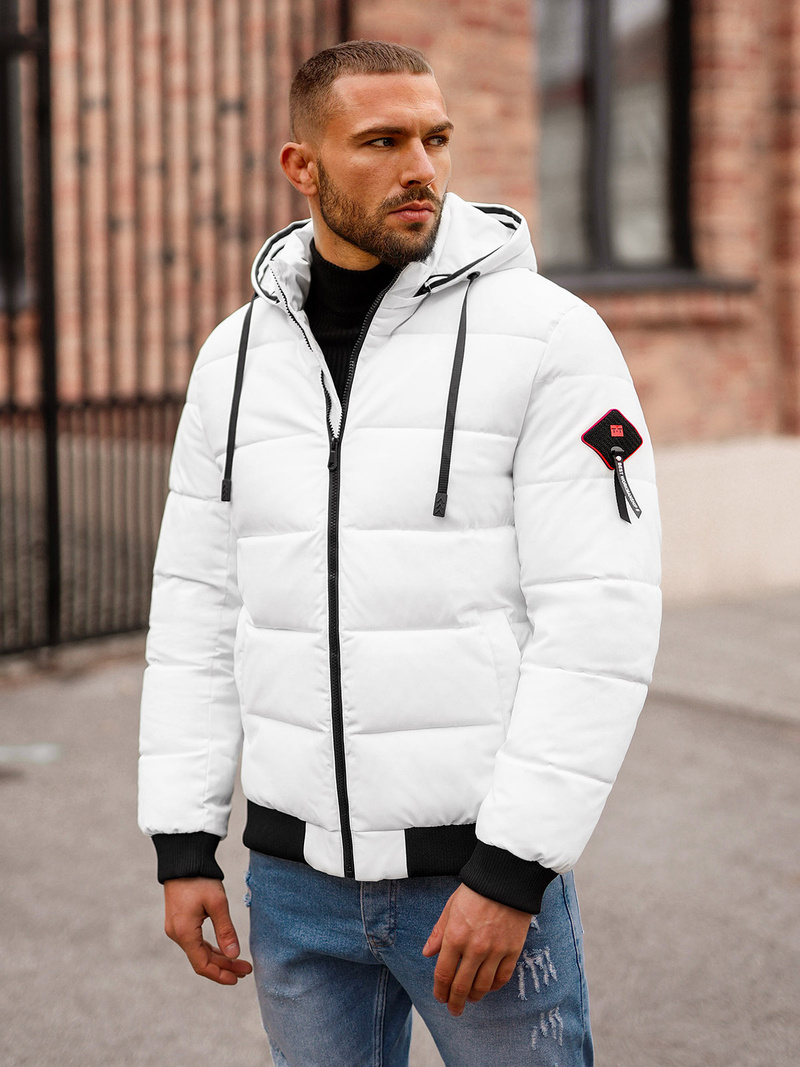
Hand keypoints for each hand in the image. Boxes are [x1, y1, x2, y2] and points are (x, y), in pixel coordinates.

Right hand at [163, 877, 252, 984]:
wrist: (183, 859)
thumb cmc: (200, 879)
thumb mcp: (217, 903)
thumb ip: (225, 930)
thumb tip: (234, 955)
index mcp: (185, 933)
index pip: (202, 965)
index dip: (220, 974)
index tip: (238, 978)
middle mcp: (177, 934)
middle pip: (201, 959)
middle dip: (224, 966)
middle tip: (246, 969)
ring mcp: (176, 928)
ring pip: (198, 951)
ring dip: (218, 957)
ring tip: (239, 962)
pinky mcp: (179, 921)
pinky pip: (194, 941)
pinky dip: (210, 947)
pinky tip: (223, 949)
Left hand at [422, 883, 531, 1016]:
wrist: (506, 879)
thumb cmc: (475, 891)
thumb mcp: (450, 908)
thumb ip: (438, 933)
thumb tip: (428, 954)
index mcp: (455, 937)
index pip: (444, 974)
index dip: (440, 990)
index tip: (440, 997)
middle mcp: (474, 948)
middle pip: (462, 986)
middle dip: (455, 1002)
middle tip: (454, 1010)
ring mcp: (495, 951)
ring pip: (482, 986)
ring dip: (474, 997)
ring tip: (470, 999)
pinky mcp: (513, 950)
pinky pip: (502, 978)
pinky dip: (494, 987)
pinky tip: (488, 987)